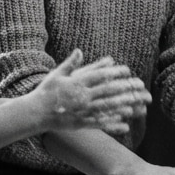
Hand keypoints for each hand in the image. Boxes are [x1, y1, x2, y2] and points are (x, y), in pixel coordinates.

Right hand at [34, 50, 150, 132]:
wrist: (34, 112)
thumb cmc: (46, 91)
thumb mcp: (58, 74)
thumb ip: (71, 63)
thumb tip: (80, 50)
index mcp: (77, 82)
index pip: (100, 75)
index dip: (116, 72)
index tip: (128, 70)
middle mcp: (82, 96)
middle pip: (108, 91)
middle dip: (126, 88)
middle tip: (140, 86)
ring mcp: (82, 111)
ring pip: (106, 107)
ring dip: (123, 105)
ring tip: (137, 103)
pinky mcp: (80, 123)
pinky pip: (99, 123)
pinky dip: (112, 123)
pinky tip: (124, 123)